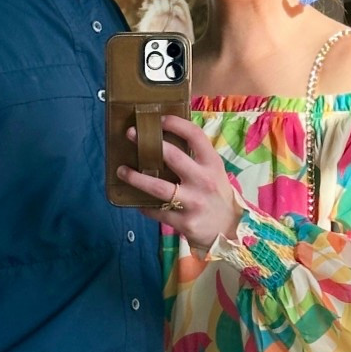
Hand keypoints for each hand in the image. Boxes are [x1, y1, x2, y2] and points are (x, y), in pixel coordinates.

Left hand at [119, 116, 237, 251]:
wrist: (229, 231)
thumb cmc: (216, 197)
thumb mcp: (214, 173)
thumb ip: (195, 160)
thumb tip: (164, 143)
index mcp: (212, 164)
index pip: (195, 136)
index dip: (176, 124)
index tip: (159, 120)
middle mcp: (204, 181)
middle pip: (172, 156)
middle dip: (148, 144)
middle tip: (130, 135)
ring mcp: (194, 202)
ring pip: (159, 187)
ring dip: (136, 178)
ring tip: (121, 171)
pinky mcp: (185, 222)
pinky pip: (157, 212)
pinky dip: (144, 207)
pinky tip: (137, 202)